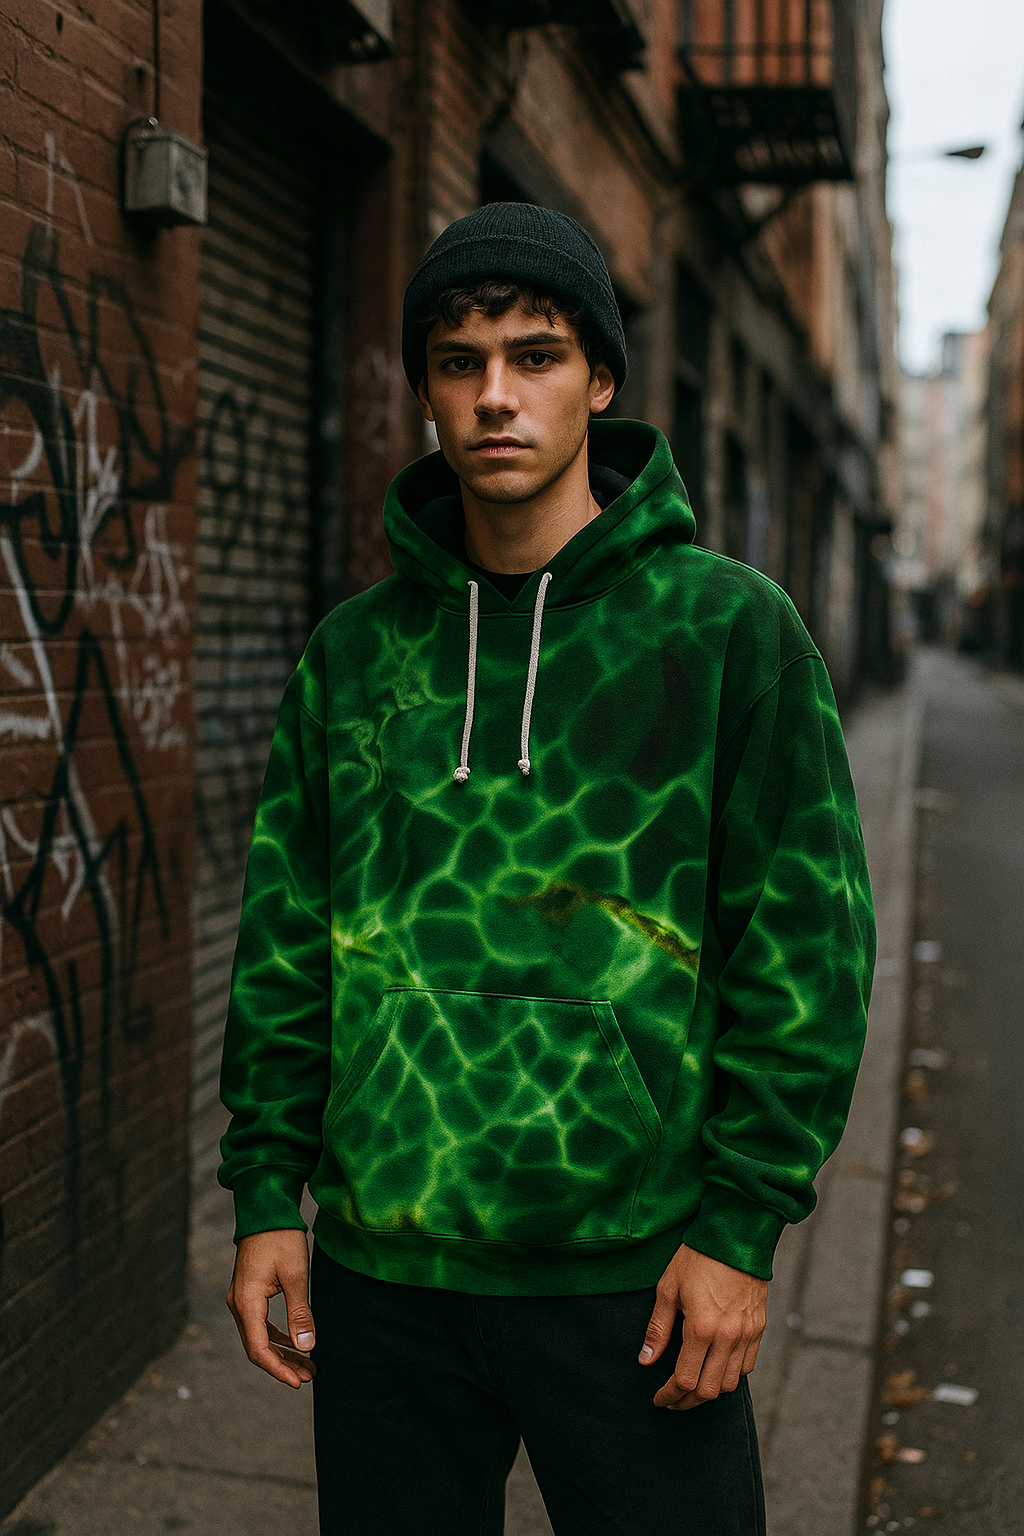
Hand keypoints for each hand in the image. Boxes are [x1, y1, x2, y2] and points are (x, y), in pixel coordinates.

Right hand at [227, 1229, 316, 1388]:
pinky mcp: (248, 1292)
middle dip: (283, 1364)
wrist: (267, 1210)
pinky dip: (277, 1336)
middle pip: (257, 1347)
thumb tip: (307, 1346)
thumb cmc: (282, 1238)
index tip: (299, 1381)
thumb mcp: (297, 1275)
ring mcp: (241, 1298)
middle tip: (309, 1376)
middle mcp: (238, 1303)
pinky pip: (259, 1323)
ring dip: (282, 1352)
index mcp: (247, 1302)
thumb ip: (300, 1313)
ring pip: (258, 1336)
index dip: (278, 1369)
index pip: (258, 1348)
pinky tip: (295, 1343)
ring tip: (307, 1364)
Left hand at [639, 1242, 766, 1409]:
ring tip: (692, 1386)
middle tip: (673, 1399)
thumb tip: (646, 1360)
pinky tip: (715, 1368)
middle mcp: (728, 1337)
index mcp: (701, 1328)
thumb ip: (658, 1329)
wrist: (734, 1235)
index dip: (669, 1395)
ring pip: (729, 1384)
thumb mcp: (668, 1289)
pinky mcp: (759, 1328)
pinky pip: (747, 1366)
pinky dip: (730, 1375)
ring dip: (709, 1391)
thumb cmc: (697, 1258)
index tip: (659, 1399)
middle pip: (708, 1391)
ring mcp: (747, 1334)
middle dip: (687, 1401)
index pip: (685, 1380)